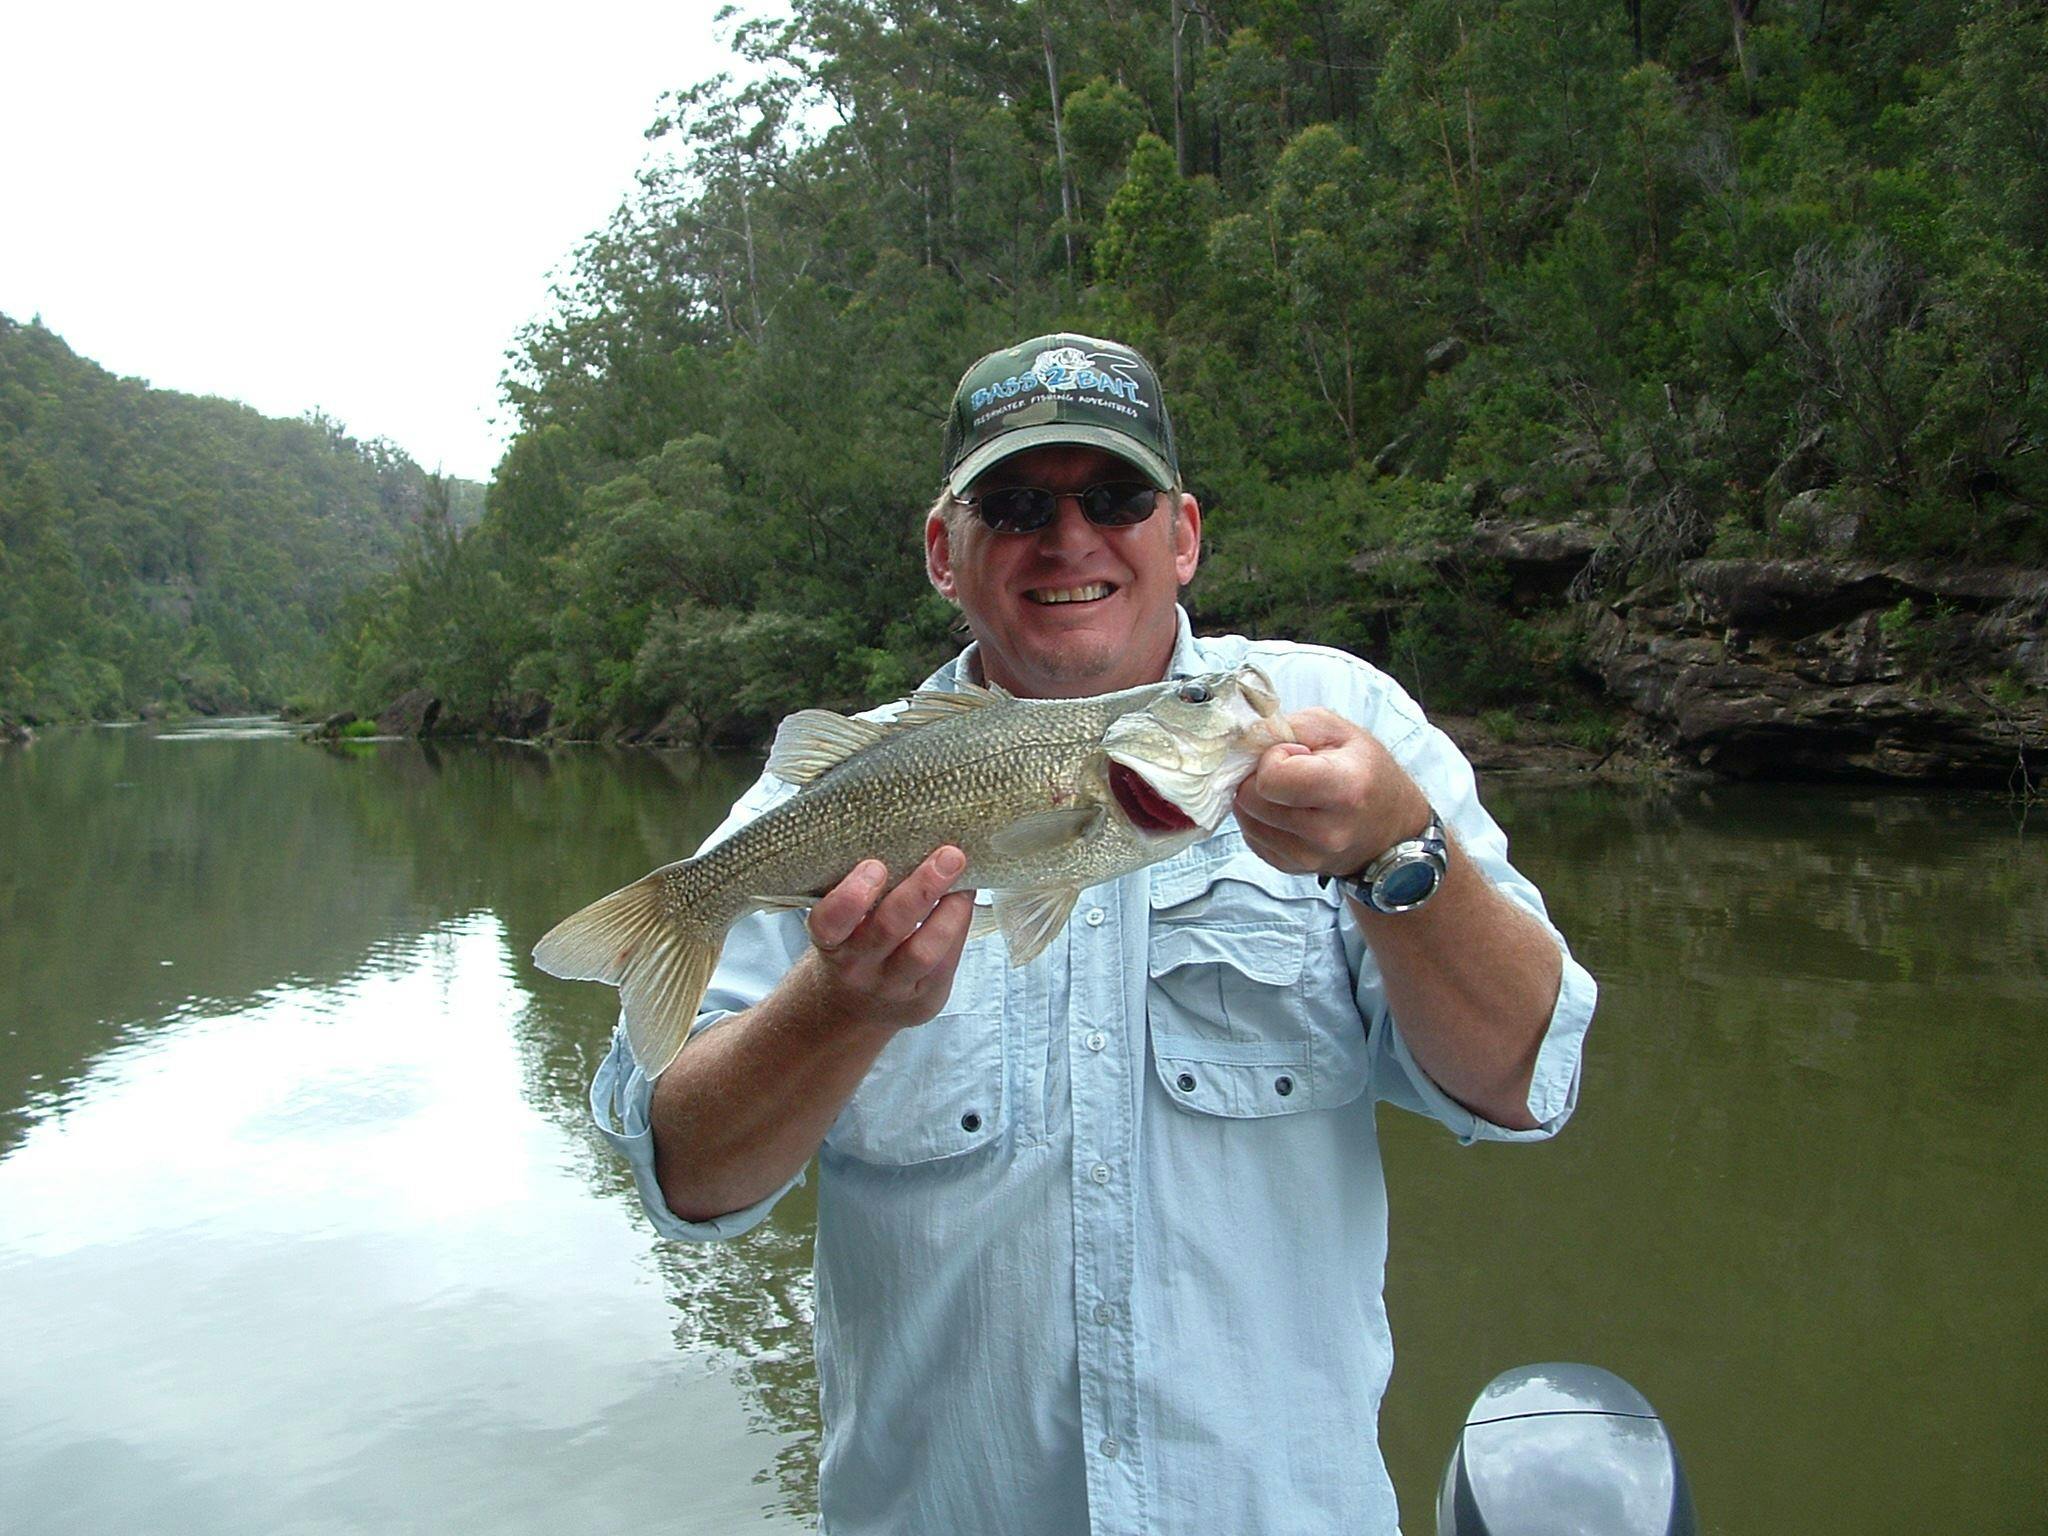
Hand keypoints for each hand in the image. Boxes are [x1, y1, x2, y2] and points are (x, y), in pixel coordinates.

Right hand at [797, 846, 976, 1031]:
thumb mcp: (841, 923)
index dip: (851, 896)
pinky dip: (959, 927)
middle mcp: (857, 966)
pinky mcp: (924, 998)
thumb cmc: (850, 944)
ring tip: (966, 881)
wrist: (851, 1008)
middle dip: (921, 889)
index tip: (875, 866)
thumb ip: (861, 892)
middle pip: (888, 929)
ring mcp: (891, 986)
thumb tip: (909, 835)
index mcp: (830, 941)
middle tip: (949, 855)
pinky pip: (946, 962)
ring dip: (951, 911)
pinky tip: (965, 901)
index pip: (829, 922)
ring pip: (923, 951)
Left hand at [1233, 709, 1433, 879]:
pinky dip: (1260, 819)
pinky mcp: (1293, 868)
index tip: (1294, 753)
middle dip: (1258, 777)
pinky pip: (1251, 838)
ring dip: (1256, 798)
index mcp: (1346, 790)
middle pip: (1250, 799)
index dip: (1272, 758)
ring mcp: (1310, 857)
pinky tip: (1286, 810)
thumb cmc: (1367, 770)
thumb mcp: (1338, 730)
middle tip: (1286, 770)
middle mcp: (1328, 832)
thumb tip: (1246, 741)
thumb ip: (1290, 727)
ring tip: (1287, 790)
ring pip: (1245, 819)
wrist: (1392, 825)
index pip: (1271, 779)